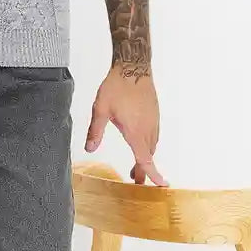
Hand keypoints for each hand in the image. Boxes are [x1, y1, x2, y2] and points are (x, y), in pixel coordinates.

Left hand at [84, 64, 169, 185]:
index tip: (161, 185)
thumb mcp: (100, 109)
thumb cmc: (117, 86)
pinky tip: (139, 143)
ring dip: (145, 156)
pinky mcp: (155, 113)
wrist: (133, 66)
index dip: (152, 174)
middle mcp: (148, 128)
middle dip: (144, 169)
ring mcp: (153, 120)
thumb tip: (89, 149)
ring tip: (136, 165)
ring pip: (152, 145)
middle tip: (135, 179)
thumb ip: (95, 131)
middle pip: (148, 155)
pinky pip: (154, 134)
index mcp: (135, 131)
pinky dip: (148, 144)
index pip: (145, 159)